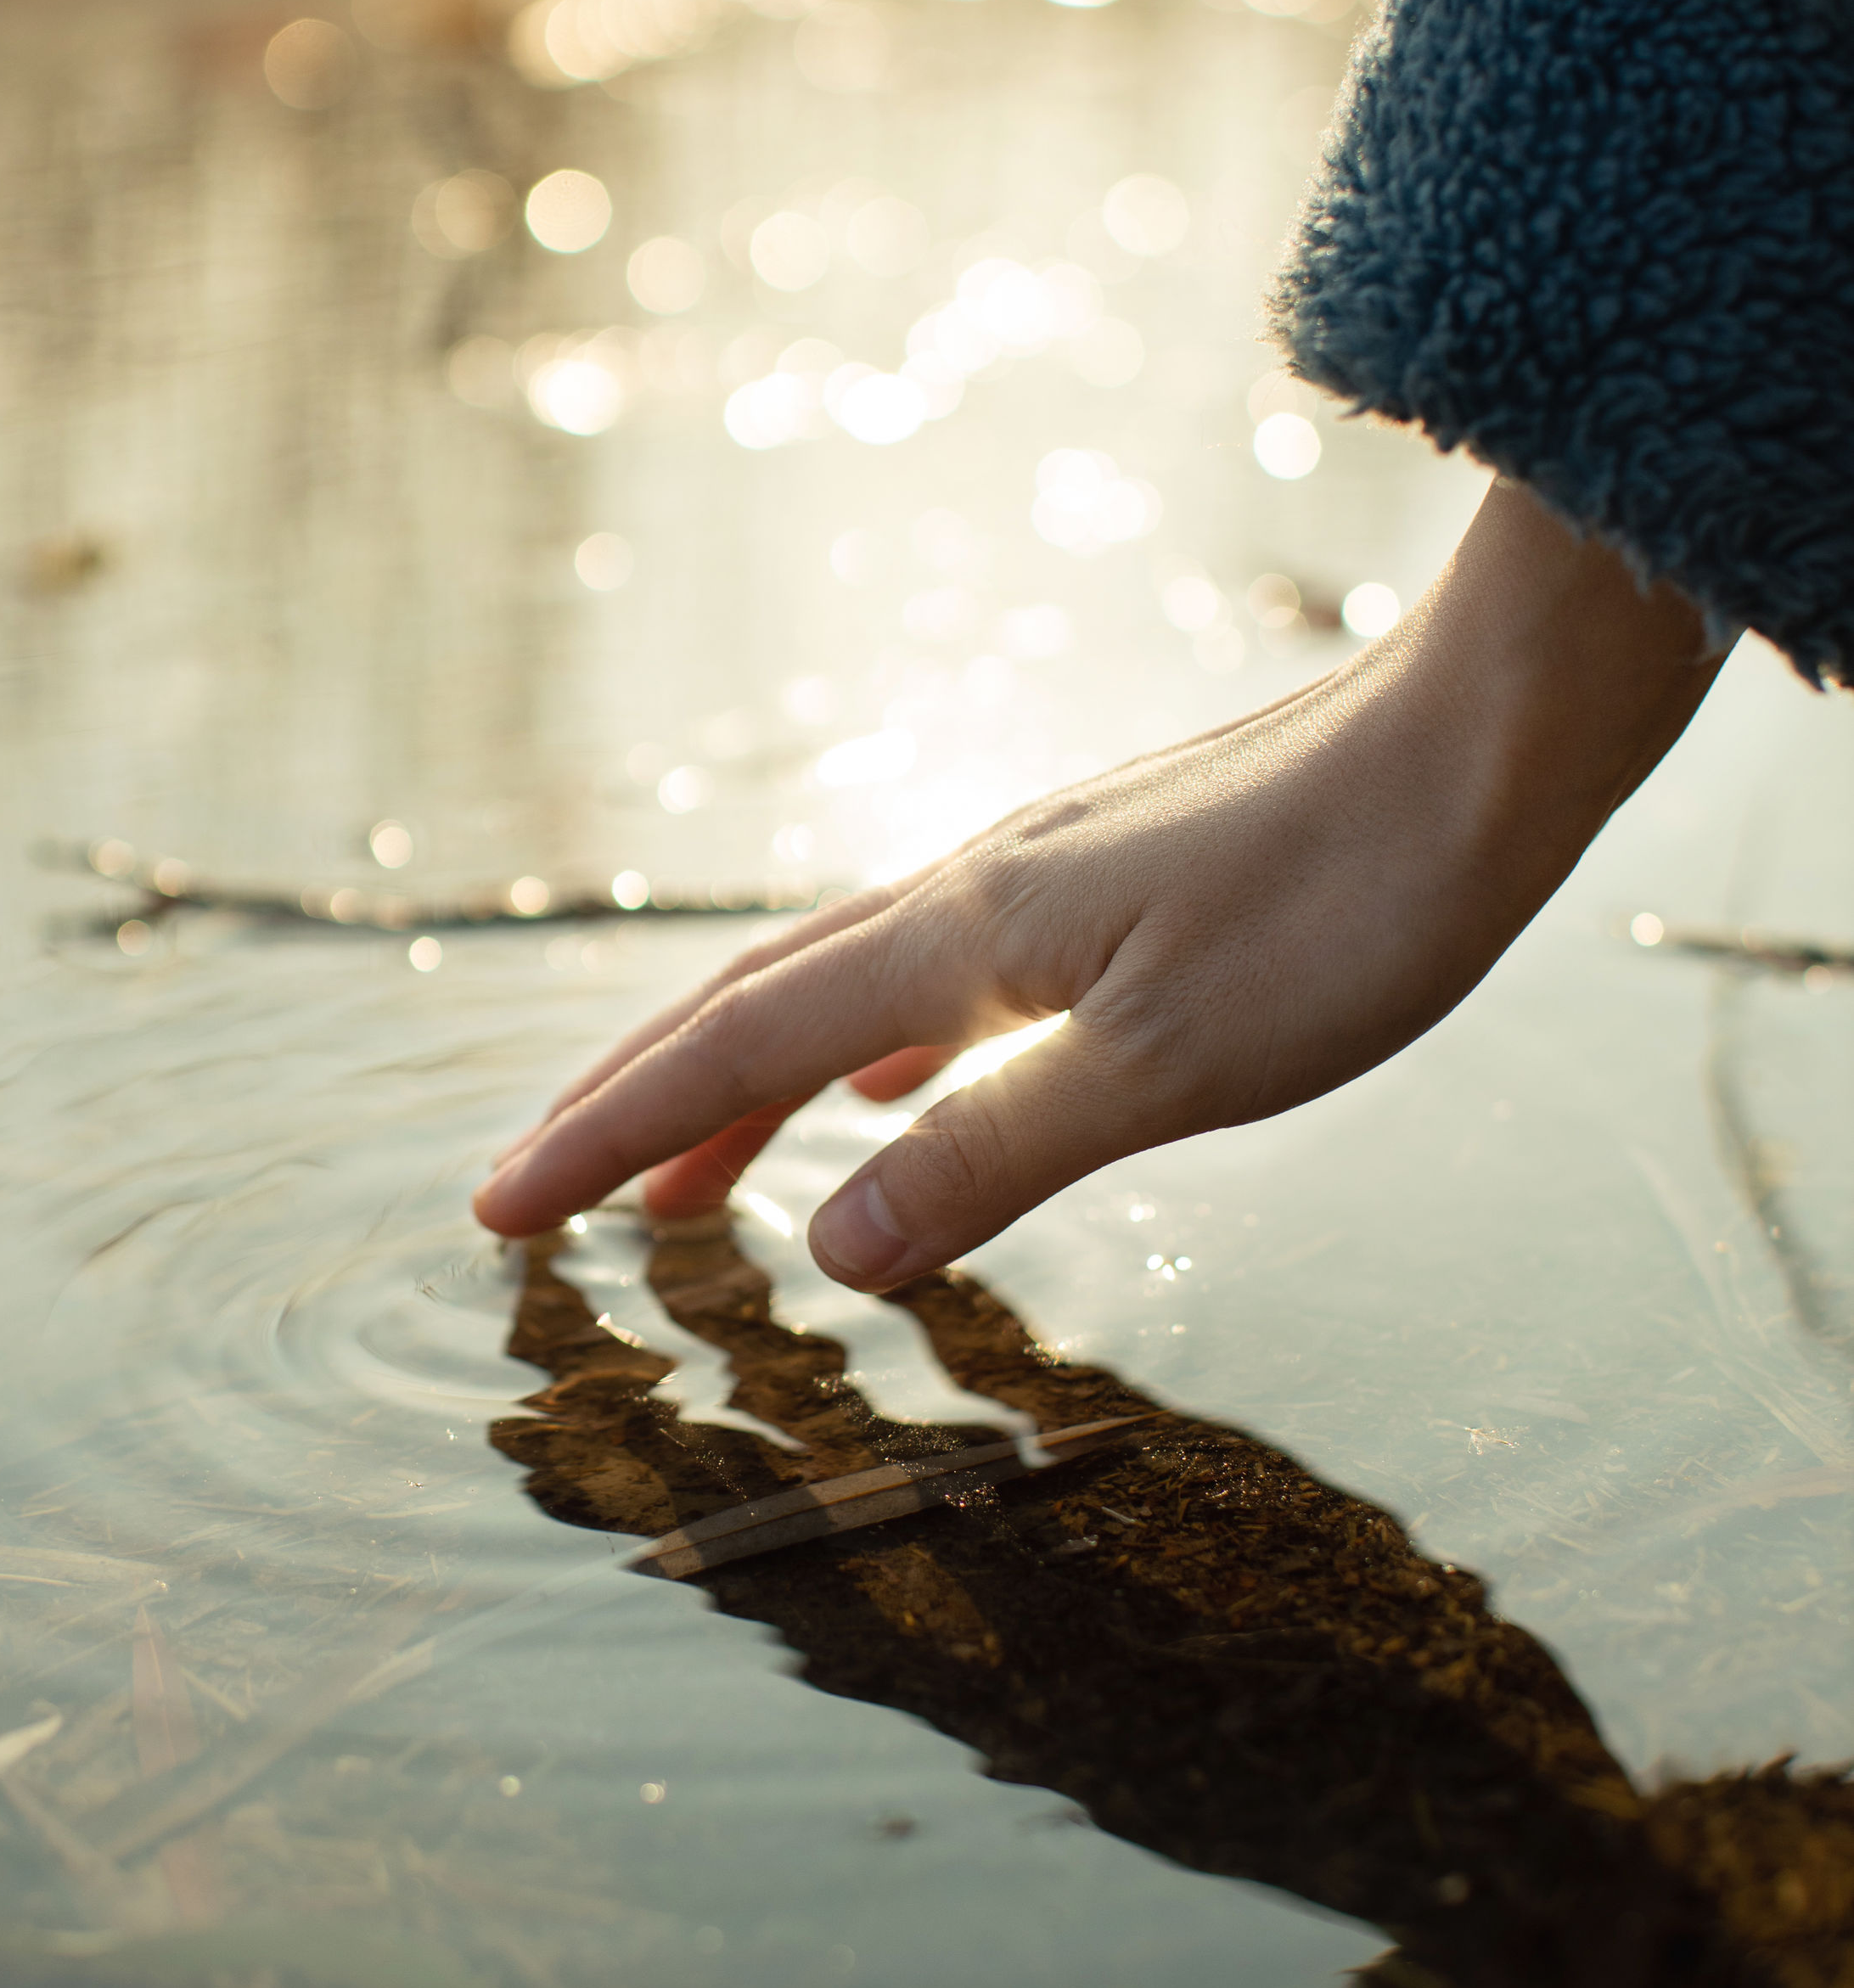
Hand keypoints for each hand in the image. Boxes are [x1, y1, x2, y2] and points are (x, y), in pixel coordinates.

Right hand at [474, 480, 1725, 1290]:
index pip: (739, 1049)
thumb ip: (992, 1157)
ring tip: (692, 1177)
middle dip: (635, 1105)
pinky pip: (933, 977)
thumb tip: (831, 1249)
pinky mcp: (1105, 879)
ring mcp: (1038, 876)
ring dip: (744, 1083)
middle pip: (755, 1003)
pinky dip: (866, 1048)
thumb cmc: (1353, 902)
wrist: (1485, 738)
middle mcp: (973, 892)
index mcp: (967, 940)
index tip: (502, 1208)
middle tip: (537, 1192)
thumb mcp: (1174, 1066)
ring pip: (839, 988)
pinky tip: (892, 1087)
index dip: (613, 1134)